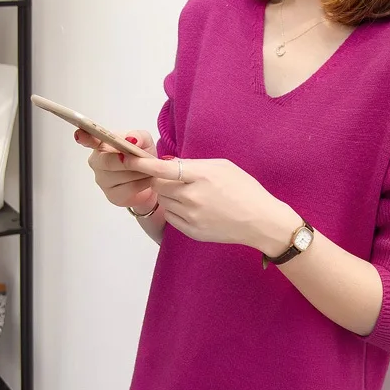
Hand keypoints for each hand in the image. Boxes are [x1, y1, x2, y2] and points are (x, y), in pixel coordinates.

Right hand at [74, 128, 159, 211]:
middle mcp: (97, 162)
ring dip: (140, 172)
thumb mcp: (144, 141)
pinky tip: (147, 179)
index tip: (80, 134)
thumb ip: (138, 136)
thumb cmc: (142, 156)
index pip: (89, 140)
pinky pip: (129, 188)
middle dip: (128, 161)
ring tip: (149, 169)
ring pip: (121, 176)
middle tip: (143, 159)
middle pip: (107, 162)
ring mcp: (103, 180)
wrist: (151, 178)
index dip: (84, 138)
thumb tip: (131, 139)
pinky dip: (142, 183)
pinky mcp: (113, 196)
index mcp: (101, 145)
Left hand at [115, 152, 300, 252]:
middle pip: (159, 186)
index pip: (163, 169)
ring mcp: (191, 217)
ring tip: (189, 194)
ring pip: (164, 202)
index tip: (128, 158)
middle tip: (173, 179)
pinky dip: (175, 210)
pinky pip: (171, 217)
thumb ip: (192, 164)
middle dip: (160, 180)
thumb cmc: (245, 189)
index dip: (143, 164)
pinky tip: (193, 208)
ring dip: (168, 196)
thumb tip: (167, 164)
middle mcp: (192, 197)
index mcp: (201, 176)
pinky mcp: (191, 231)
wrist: (261, 221)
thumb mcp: (222, 167)